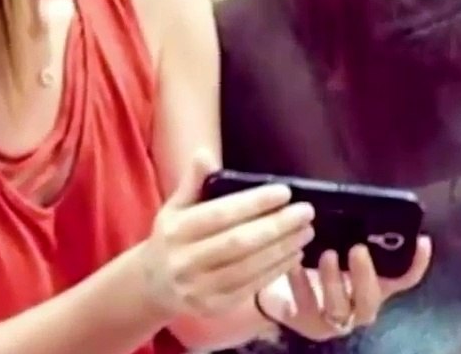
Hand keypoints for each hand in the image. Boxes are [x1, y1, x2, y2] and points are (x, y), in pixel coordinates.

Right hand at [140, 150, 316, 317]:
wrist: (154, 285)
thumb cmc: (172, 237)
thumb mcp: (175, 207)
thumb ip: (193, 181)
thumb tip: (205, 153)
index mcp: (176, 231)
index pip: (221, 214)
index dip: (254, 203)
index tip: (285, 192)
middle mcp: (186, 261)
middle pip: (240, 243)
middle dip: (278, 226)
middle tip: (306, 212)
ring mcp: (200, 288)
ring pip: (250, 268)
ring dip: (283, 248)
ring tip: (306, 231)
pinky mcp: (214, 307)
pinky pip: (251, 287)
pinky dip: (277, 270)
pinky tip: (294, 254)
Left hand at [256, 236, 432, 340]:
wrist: (277, 286)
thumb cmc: (312, 260)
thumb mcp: (333, 243)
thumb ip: (348, 232)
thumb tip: (355, 204)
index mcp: (373, 285)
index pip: (404, 278)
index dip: (417, 263)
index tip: (422, 239)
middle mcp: (359, 306)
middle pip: (371, 299)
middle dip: (365, 275)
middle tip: (357, 249)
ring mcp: (334, 319)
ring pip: (341, 307)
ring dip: (334, 281)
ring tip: (327, 254)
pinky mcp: (308, 323)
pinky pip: (307, 306)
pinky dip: (301, 284)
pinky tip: (295, 265)